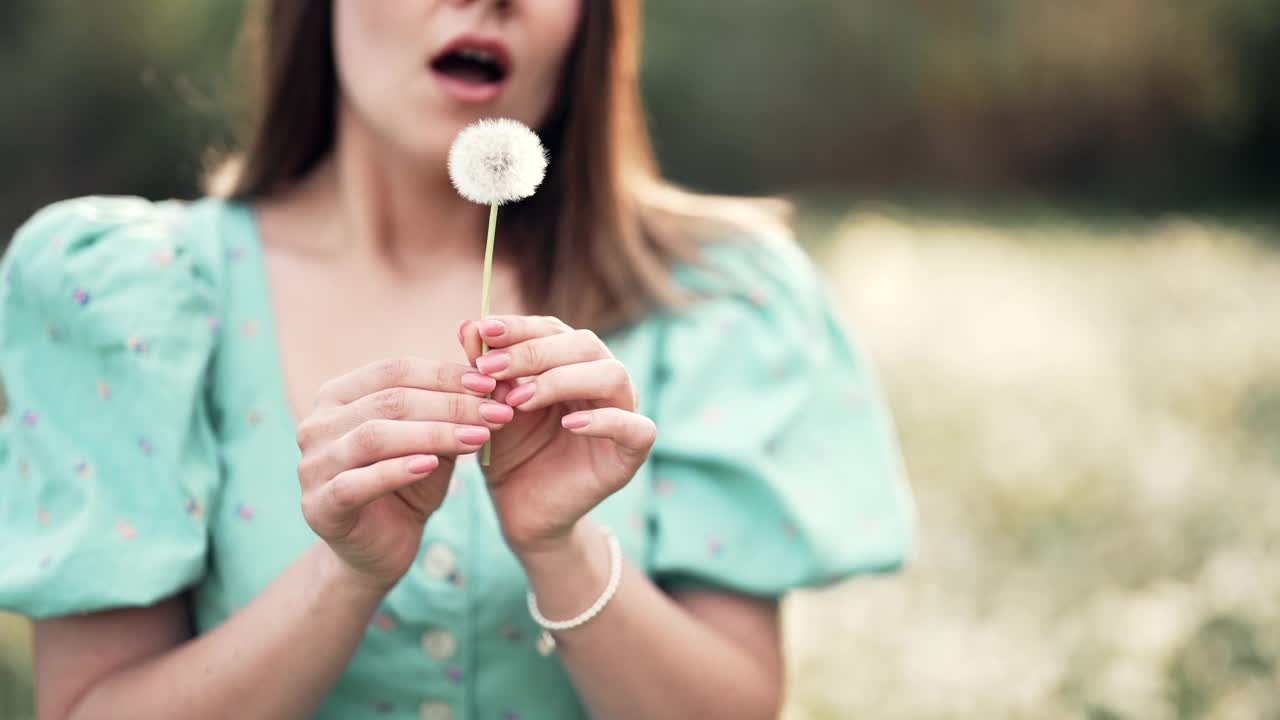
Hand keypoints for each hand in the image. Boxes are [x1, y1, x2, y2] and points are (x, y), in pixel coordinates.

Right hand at [295, 356, 513, 590]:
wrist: (382, 548)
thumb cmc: (408, 484)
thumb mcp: (432, 440)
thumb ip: (449, 410)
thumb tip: (493, 380)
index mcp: (337, 396)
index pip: (394, 371)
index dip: (444, 374)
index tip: (490, 383)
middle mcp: (316, 425)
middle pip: (389, 401)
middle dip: (450, 405)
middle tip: (496, 412)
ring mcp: (312, 466)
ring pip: (375, 436)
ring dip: (433, 434)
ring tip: (478, 437)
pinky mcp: (318, 507)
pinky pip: (357, 483)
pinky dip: (397, 470)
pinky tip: (432, 465)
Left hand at [460, 316, 656, 556]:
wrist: (522, 510)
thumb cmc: (509, 452)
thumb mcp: (490, 406)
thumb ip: (484, 369)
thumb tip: (467, 325)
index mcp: (574, 363)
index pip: (554, 329)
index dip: (520, 327)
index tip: (483, 330)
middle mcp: (604, 381)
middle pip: (586, 344)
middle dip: (534, 352)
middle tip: (491, 370)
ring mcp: (623, 415)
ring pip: (613, 375)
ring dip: (562, 380)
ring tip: (519, 400)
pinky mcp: (631, 454)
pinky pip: (637, 428)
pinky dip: (606, 421)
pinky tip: (569, 425)